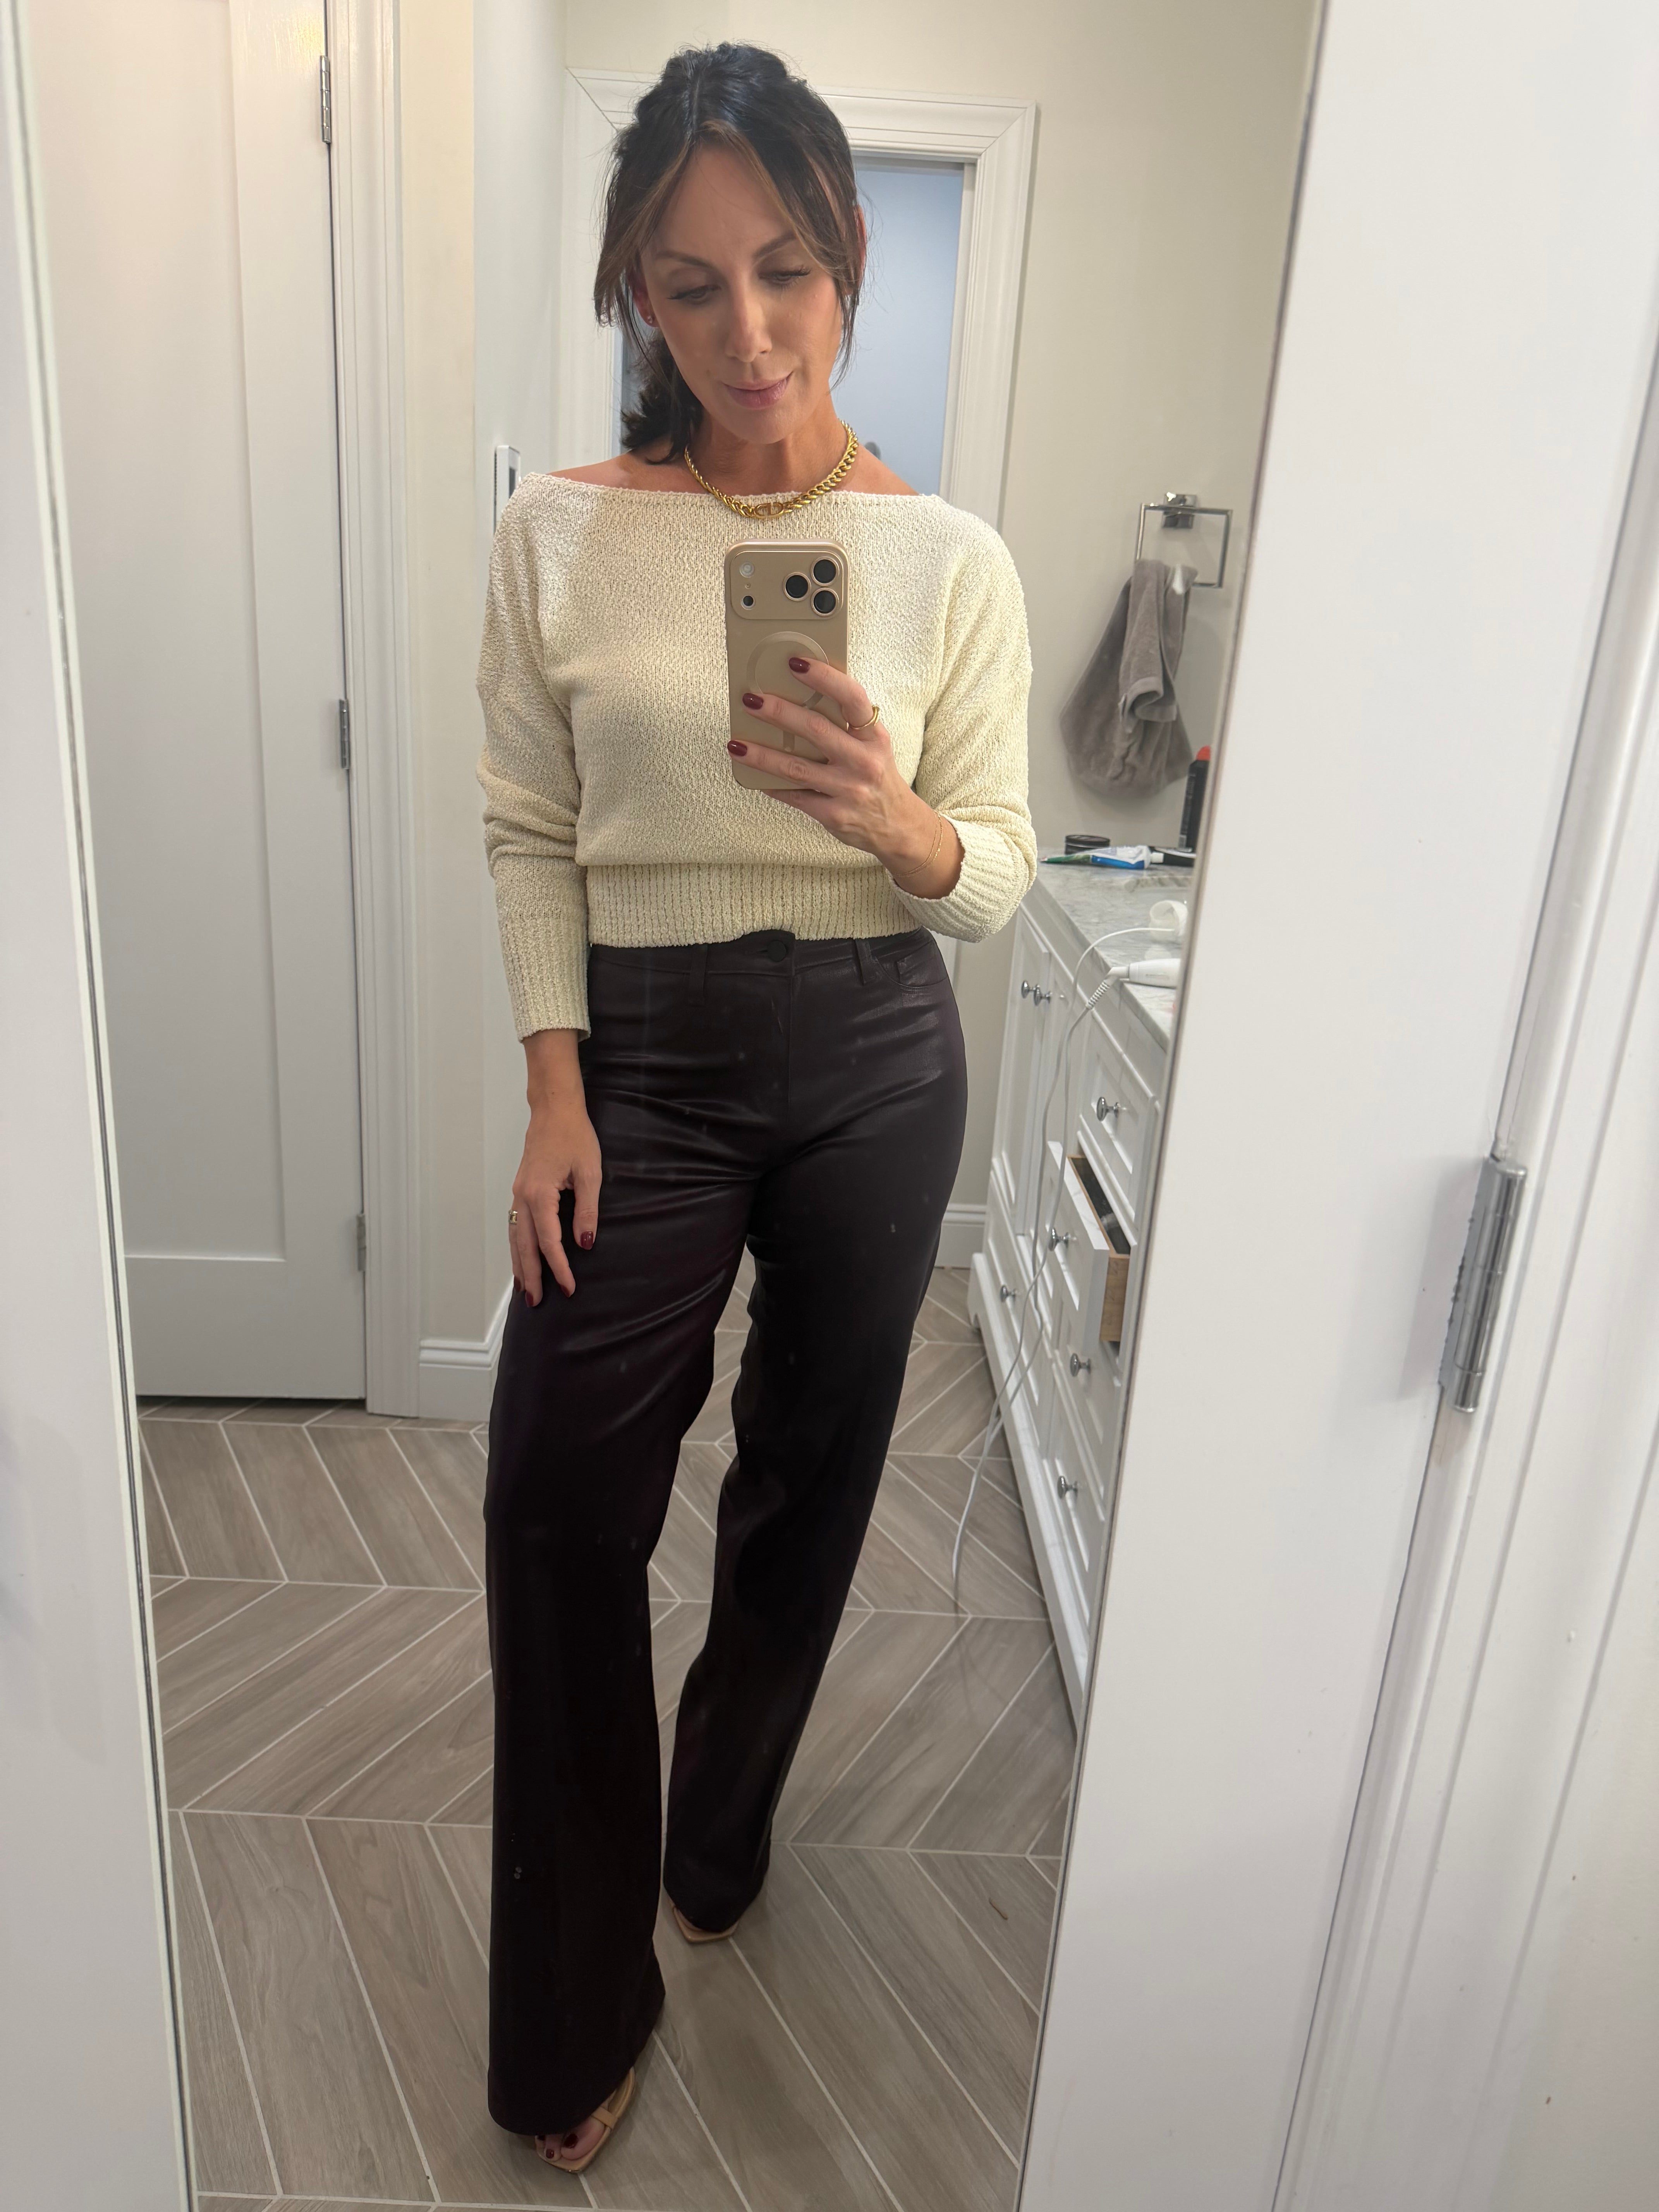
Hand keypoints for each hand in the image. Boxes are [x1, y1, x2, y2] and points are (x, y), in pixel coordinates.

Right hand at [511, 1031, 600, 1303]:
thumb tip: (584, 1243)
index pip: (549, 1242)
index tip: (569, 1289)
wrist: (554, 1110)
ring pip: (514, 1238)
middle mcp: (522, 1197)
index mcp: (539, 1194)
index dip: (560, 1268)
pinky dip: (516, 1247)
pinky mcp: (520, 1191)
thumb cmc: (575, 1137)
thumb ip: (588, 1210)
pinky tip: (521, 1260)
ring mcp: (517, 1194)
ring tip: (525, 1290)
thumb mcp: (590, 1173)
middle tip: (537, 1303)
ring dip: (519, 1265)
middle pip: (524, 1246)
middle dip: (531, 1276)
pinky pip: (515, 1226)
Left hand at [731, 658, 962, 897]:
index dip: (824, 677)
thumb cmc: (877, 776)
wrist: (898, 827)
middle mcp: (863, 761)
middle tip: (751, 700)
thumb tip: (799, 695)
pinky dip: (771, 786)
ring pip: (796, 768)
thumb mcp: (873, 745)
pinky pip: (795, 797)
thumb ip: (845, 724)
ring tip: (736, 744)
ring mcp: (848, 790)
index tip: (795, 663)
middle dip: (779, 712)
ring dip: (762, 755)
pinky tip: (752, 776)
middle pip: (816, 730)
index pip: (851, 698)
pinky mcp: (834, 815)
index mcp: (873, 736)